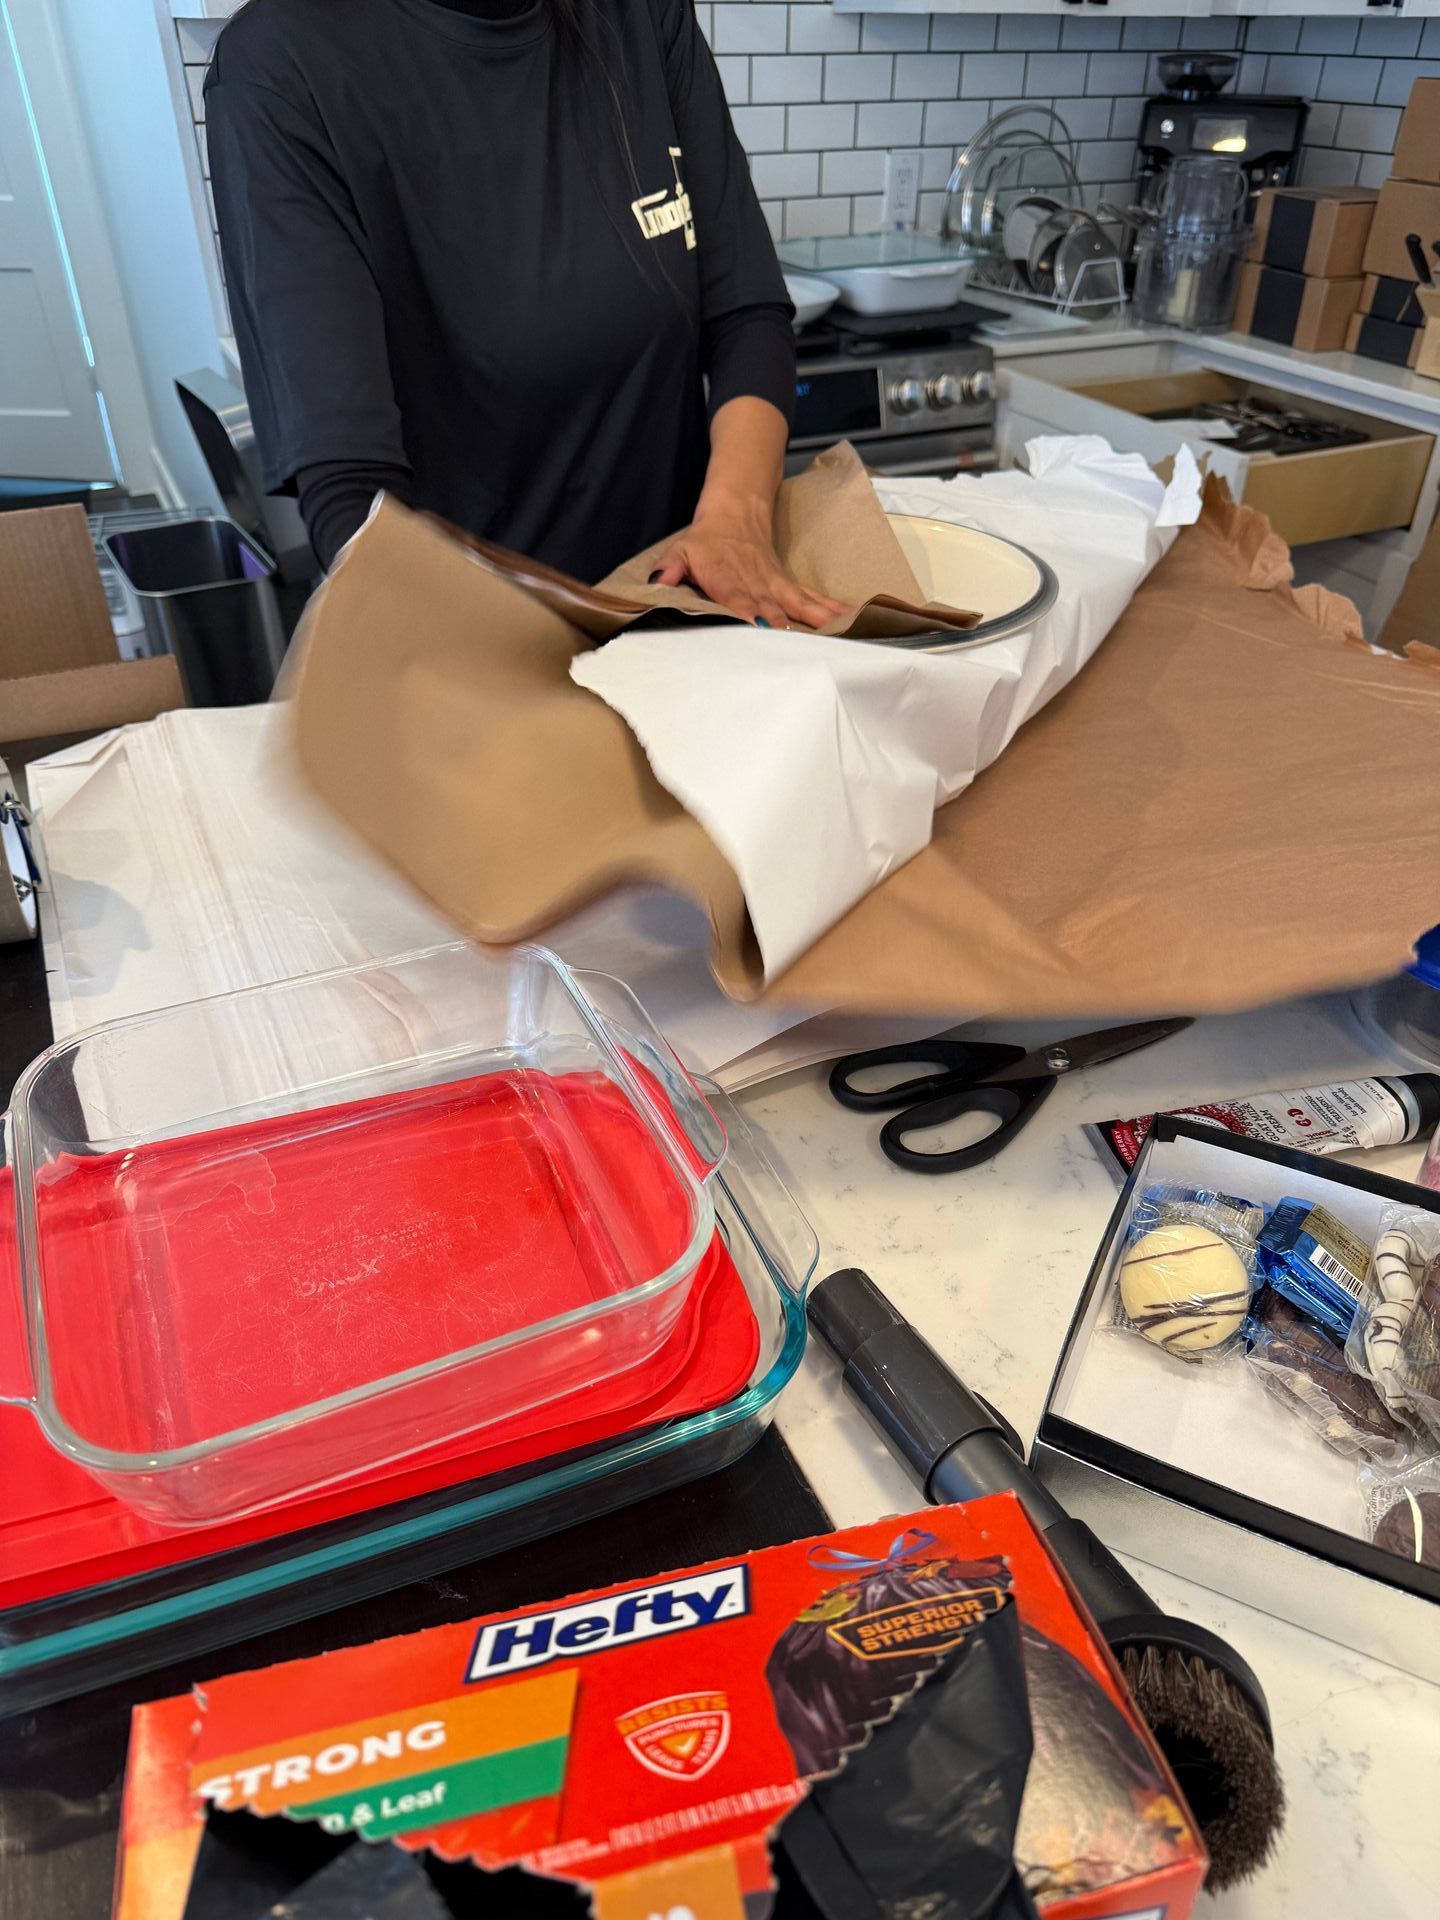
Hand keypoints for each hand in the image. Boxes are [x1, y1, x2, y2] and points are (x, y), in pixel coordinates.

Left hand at [652, 498, 846, 630]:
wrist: (735, 512)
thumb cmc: (705, 541)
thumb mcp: (679, 552)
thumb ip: (668, 569)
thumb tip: (655, 583)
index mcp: (728, 579)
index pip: (739, 600)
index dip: (749, 615)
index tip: (761, 631)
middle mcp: (757, 585)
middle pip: (774, 611)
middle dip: (785, 633)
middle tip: (801, 655)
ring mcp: (776, 586)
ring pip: (800, 606)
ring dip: (817, 623)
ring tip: (838, 639)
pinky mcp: (788, 586)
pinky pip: (813, 600)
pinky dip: (832, 609)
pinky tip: (851, 620)